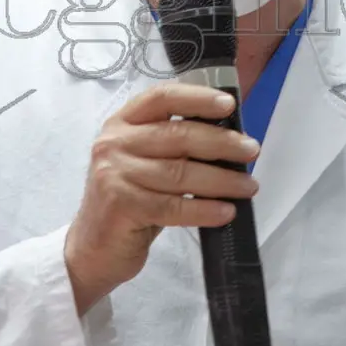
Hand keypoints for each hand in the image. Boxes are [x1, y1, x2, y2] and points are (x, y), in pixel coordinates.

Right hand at [64, 83, 260, 314]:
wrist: (93, 248)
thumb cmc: (130, 201)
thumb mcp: (144, 163)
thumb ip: (173, 146)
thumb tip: (231, 137)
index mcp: (121, 123)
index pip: (161, 98)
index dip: (197, 98)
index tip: (229, 105)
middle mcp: (113, 143)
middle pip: (178, 136)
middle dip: (222, 143)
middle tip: (252, 151)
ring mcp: (114, 174)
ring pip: (180, 173)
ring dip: (222, 180)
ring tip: (248, 186)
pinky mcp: (121, 205)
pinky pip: (174, 206)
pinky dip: (205, 209)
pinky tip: (226, 212)